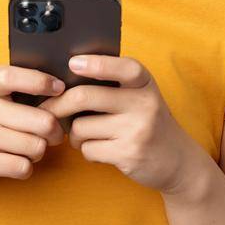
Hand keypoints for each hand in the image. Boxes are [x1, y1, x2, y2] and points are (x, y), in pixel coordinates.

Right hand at [0, 65, 66, 192]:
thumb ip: (8, 89)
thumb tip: (58, 88)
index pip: (12, 76)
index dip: (41, 81)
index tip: (58, 89)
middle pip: (42, 121)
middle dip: (54, 132)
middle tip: (52, 136)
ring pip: (36, 146)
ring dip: (39, 153)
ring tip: (29, 151)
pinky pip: (21, 167)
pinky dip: (25, 169)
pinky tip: (16, 164)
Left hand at [38, 54, 206, 195]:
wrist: (177, 160)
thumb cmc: (148, 123)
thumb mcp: (141, 97)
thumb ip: (114, 86)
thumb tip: (63, 82)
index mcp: (146, 84)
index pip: (123, 67)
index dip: (96, 64)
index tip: (73, 64)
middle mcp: (145, 104)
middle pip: (85, 96)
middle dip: (57, 105)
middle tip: (46, 109)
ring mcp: (137, 130)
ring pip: (80, 127)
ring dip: (75, 135)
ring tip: (89, 136)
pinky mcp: (129, 154)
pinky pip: (88, 149)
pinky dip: (87, 151)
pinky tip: (102, 150)